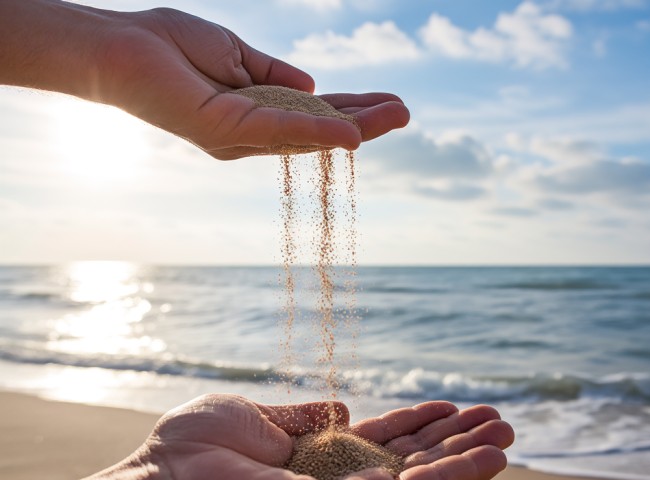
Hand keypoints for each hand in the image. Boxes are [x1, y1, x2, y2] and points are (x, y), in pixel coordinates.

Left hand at [95, 8, 409, 158]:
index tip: (389, 103)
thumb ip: (274, 73)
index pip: (314, 112)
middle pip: (318, 129)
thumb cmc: (169, 47)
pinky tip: (350, 134)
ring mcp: (237, 137)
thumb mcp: (237, 55)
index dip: (352, 107)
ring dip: (354, 127)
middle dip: (364, 121)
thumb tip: (312, 87)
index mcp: (256, 111)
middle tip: (406, 113)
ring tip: (395, 118)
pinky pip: (278, 130)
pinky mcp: (222, 132)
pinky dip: (316, 133)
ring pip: (306, 133)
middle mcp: (250, 132)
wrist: (117, 45)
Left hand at [144, 394, 512, 479]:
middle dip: (456, 440)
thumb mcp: (259, 417)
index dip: (417, 424)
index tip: (447, 407)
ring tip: (508, 433)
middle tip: (496, 418)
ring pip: (428, 479)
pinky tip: (493, 456)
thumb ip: (305, 415)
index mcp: (319, 460)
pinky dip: (460, 473)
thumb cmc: (198, 448)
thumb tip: (341, 406)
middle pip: (414, 461)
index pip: (383, 443)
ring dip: (470, 455)